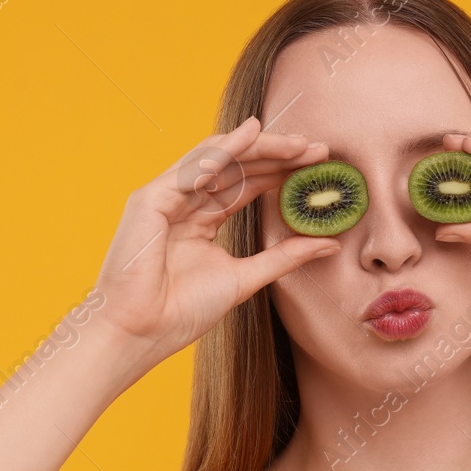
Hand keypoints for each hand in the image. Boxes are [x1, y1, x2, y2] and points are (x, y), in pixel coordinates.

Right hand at [91, 115, 339, 369]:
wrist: (141, 333)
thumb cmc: (181, 312)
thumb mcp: (245, 278)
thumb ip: (284, 257)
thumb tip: (329, 242)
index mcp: (202, 220)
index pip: (248, 186)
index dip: (283, 174)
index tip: (320, 168)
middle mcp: (185, 203)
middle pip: (237, 168)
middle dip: (279, 156)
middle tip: (319, 150)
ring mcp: (167, 198)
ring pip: (218, 159)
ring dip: (259, 148)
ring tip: (297, 144)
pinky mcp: (151, 198)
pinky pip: (192, 166)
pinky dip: (223, 150)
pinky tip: (253, 137)